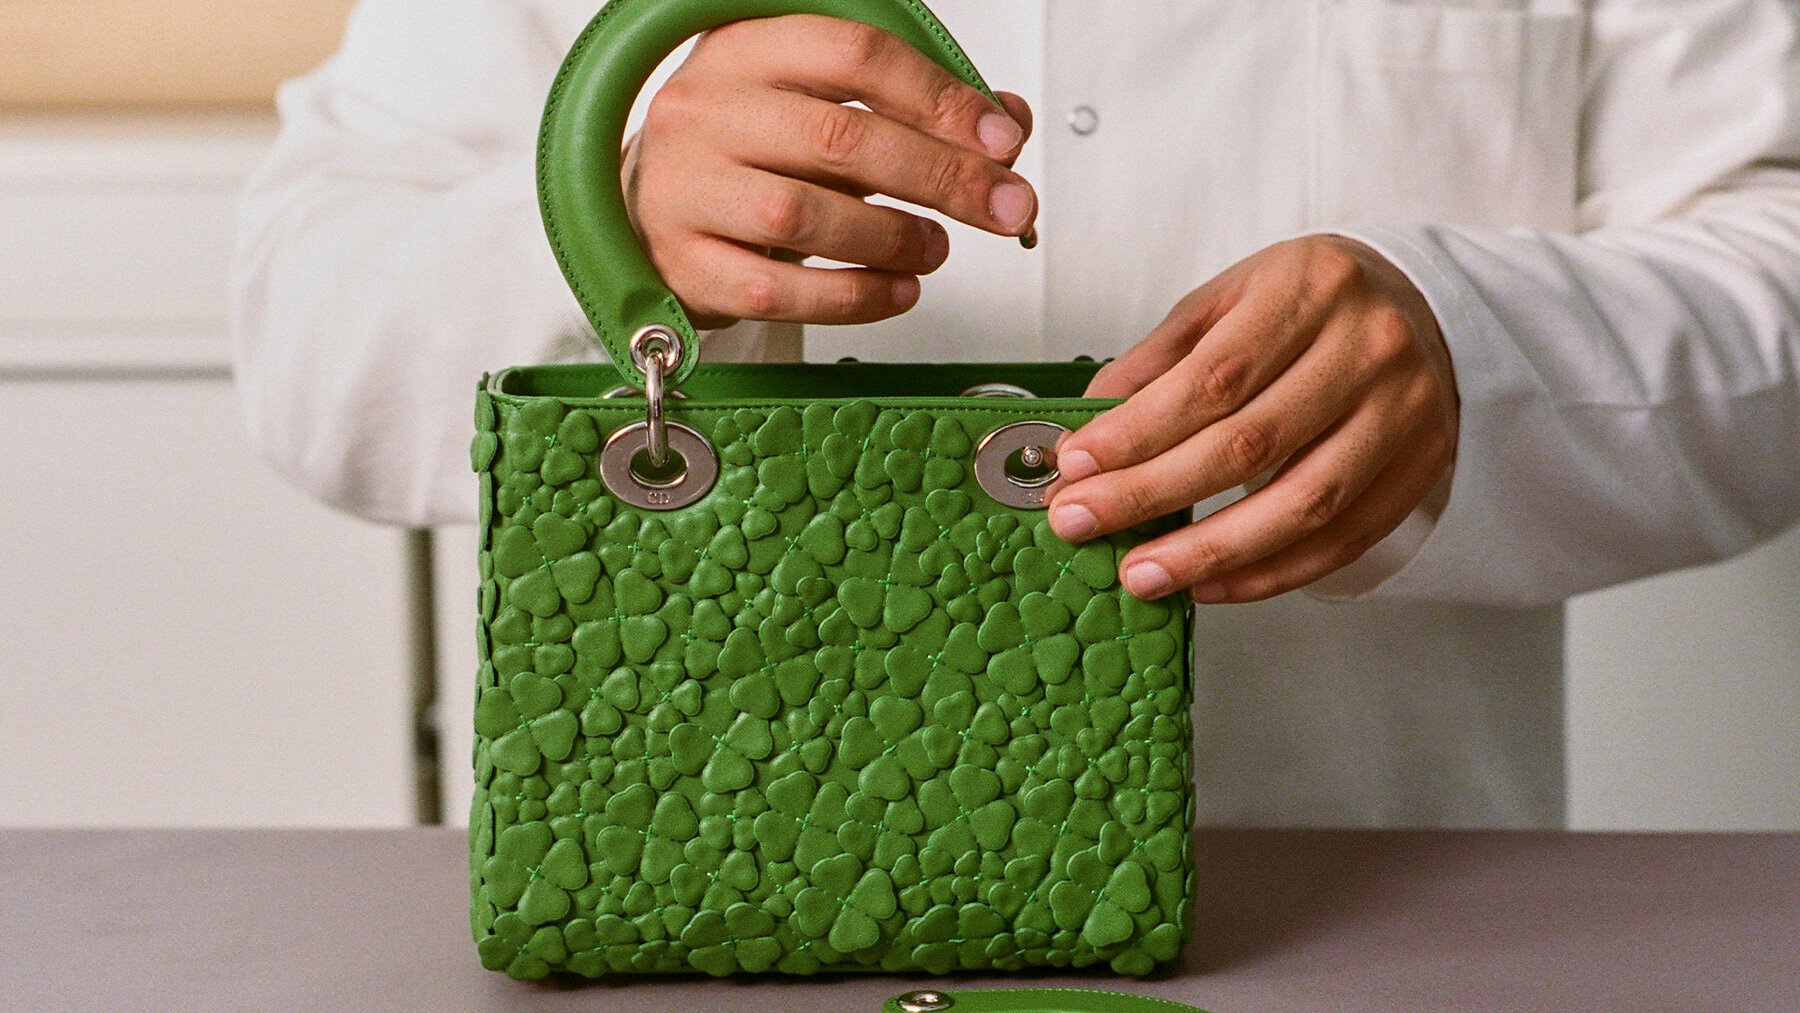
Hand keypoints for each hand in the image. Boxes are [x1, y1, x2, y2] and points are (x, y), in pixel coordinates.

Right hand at [625, 15, 1035, 328]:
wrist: (646, 212)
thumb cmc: (745, 153)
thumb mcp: (818, 107)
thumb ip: (913, 109)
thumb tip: (1006, 124)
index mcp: (745, 49)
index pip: (855, 55)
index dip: (940, 98)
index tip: (1001, 141)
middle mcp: (704, 111)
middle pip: (840, 137)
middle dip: (941, 176)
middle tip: (1004, 207)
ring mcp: (685, 190)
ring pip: (805, 214)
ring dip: (894, 236)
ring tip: (934, 247)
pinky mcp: (684, 265)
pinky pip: (778, 291)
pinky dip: (854, 296)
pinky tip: (895, 290)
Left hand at [1046, 236, 1458, 602]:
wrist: (1419, 301)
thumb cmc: (1308, 302)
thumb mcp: (1229, 298)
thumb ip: (1159, 359)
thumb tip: (1088, 425)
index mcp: (1311, 290)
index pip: (1213, 379)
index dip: (1138, 432)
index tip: (1075, 466)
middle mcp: (1368, 349)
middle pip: (1250, 444)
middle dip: (1152, 494)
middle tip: (1081, 523)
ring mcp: (1404, 412)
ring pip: (1302, 504)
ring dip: (1210, 552)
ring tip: (1141, 574)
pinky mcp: (1421, 467)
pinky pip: (1342, 540)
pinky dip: (1271, 573)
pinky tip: (1210, 583)